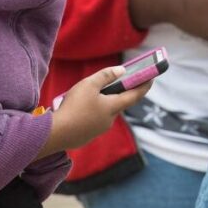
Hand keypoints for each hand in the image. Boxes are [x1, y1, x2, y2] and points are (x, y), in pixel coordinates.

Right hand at [37, 66, 151, 157]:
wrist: (55, 134)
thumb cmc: (74, 107)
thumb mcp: (89, 85)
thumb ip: (106, 76)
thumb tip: (121, 70)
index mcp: (113, 107)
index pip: (135, 96)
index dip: (144, 86)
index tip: (151, 78)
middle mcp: (109, 120)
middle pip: (118, 104)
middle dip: (117, 94)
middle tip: (113, 83)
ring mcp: (98, 130)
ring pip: (104, 113)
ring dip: (102, 104)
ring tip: (87, 95)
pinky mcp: (87, 136)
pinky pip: (93, 121)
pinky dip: (91, 113)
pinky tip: (78, 109)